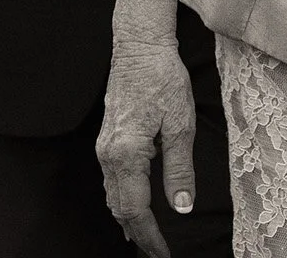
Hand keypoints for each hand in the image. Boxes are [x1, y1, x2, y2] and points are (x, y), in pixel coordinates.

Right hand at [97, 32, 195, 257]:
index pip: (136, 210)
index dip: (150, 236)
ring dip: (129, 219)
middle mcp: (109, 156)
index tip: (163, 253)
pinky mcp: (107, 140)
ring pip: (113, 196)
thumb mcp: (181, 126)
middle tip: (157, 252)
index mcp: (127, 156)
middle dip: (138, 233)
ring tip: (147, 238)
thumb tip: (181, 207)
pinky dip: (122, 199)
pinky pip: (112, 180)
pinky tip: (134, 205)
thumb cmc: (164, 81)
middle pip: (119, 208)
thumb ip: (179, 170)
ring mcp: (105, 148)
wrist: (139, 49)